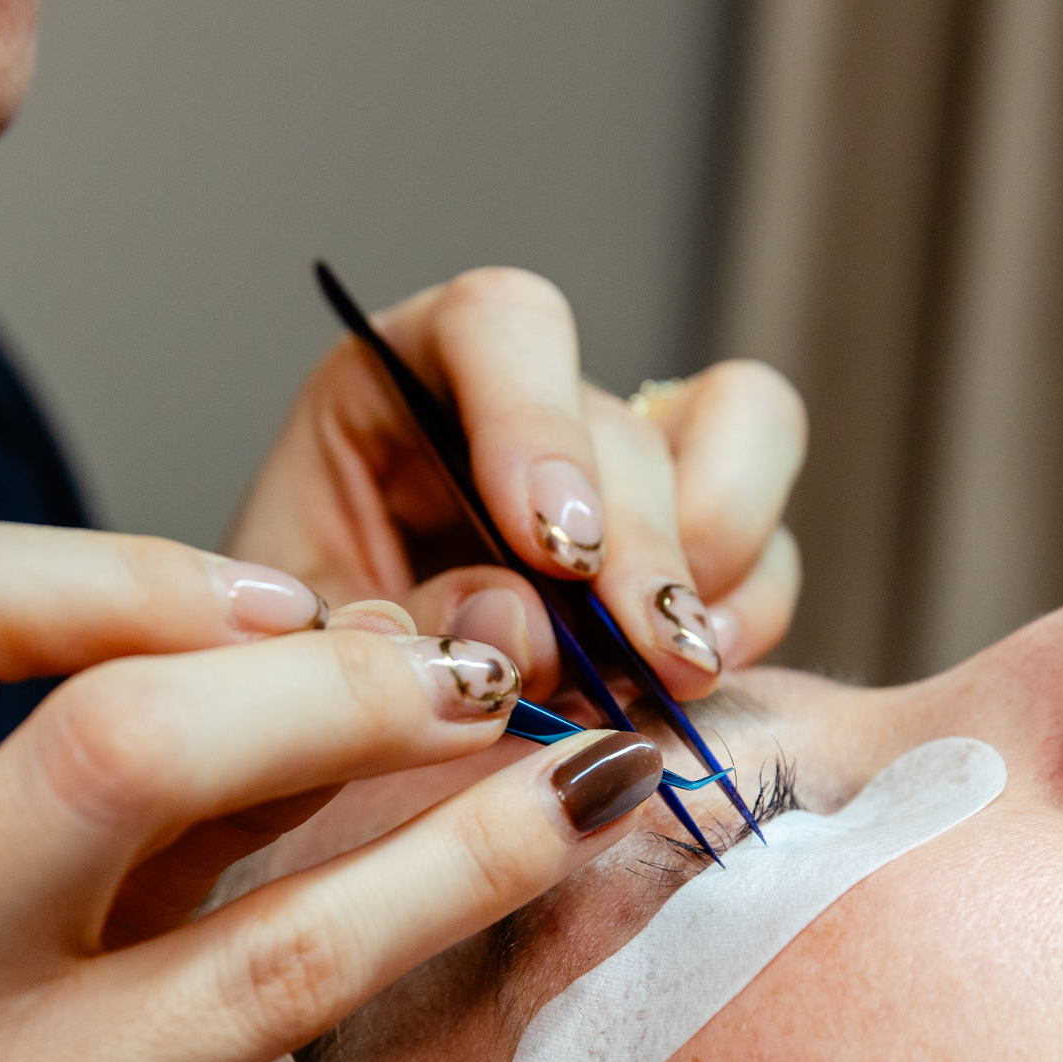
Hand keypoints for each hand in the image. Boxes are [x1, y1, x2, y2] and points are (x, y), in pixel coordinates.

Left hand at [225, 267, 805, 702]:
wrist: (330, 736)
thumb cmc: (296, 664)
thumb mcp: (297, 648)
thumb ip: (389, 630)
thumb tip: (518, 621)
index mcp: (399, 383)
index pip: (494, 325)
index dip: (537, 420)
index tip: (553, 550)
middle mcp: (523, 407)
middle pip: (619, 416)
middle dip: (642, 543)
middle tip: (643, 651)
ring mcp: (618, 466)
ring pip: (741, 428)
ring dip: (720, 554)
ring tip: (676, 666)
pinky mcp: (687, 539)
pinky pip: (765, 543)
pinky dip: (746, 611)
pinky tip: (690, 680)